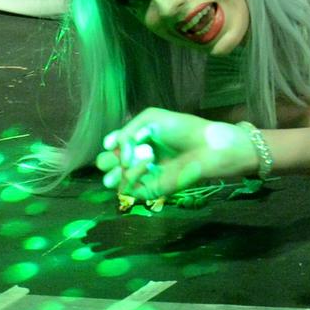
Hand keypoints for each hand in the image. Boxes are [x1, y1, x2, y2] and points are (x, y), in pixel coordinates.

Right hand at [95, 107, 256, 200]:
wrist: (204, 146)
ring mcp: (142, 177)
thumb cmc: (181, 129)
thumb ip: (126, 131)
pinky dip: (131, 173)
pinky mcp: (149, 190)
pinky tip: (146, 163)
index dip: (110, 144)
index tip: (117, 141)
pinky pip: (127, 188)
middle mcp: (136, 161)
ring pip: (111, 180)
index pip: (110, 148)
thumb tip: (109, 147)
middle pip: (105, 166)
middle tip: (120, 156)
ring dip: (116, 168)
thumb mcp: (150, 118)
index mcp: (136, 143)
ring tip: (132, 160)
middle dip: (107, 161)